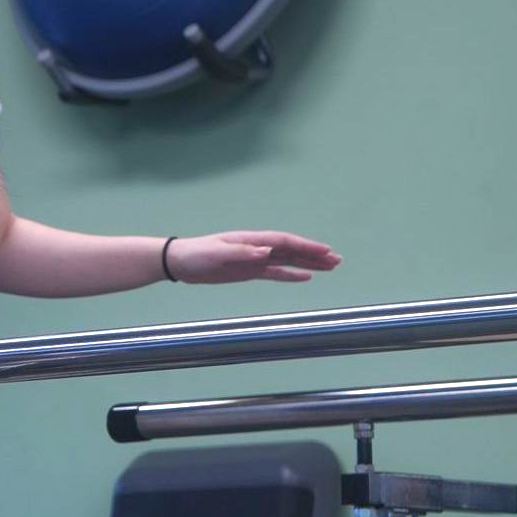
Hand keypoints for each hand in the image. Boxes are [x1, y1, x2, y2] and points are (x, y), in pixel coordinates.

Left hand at [168, 231, 341, 283]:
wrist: (179, 262)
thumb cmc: (196, 254)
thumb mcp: (216, 253)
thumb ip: (241, 252)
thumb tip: (266, 250)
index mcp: (250, 240)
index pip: (283, 242)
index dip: (304, 246)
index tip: (324, 251)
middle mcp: (256, 247)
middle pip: (291, 250)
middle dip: (314, 254)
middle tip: (337, 260)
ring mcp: (254, 259)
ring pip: (287, 261)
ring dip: (308, 263)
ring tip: (331, 267)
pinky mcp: (249, 271)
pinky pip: (275, 273)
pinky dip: (291, 274)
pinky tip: (306, 277)